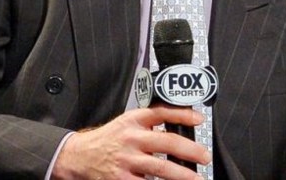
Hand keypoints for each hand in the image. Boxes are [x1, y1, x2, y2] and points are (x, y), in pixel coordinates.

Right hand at [52, 105, 209, 179]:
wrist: (80, 155)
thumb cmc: (109, 139)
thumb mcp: (127, 122)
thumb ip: (150, 123)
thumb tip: (181, 125)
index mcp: (134, 121)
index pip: (161, 113)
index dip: (182, 115)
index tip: (199, 120)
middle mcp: (131, 139)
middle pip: (167, 142)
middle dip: (190, 150)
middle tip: (204, 157)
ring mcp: (127, 160)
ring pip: (160, 168)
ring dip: (182, 175)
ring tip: (196, 178)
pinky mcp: (121, 179)